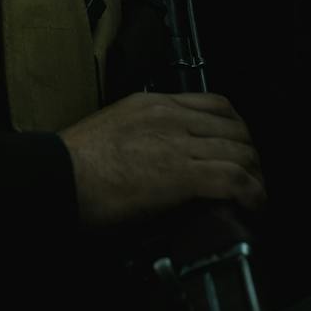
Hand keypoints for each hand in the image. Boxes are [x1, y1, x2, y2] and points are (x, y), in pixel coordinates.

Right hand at [59, 92, 264, 227]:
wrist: (55, 177)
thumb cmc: (70, 165)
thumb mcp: (109, 131)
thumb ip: (139, 137)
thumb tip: (154, 162)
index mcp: (152, 104)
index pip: (214, 104)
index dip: (236, 128)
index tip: (237, 147)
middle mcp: (171, 117)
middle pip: (236, 129)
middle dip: (249, 155)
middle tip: (250, 177)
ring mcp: (178, 144)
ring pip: (241, 153)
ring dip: (255, 177)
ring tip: (256, 197)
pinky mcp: (182, 176)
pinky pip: (235, 180)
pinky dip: (252, 194)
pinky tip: (255, 206)